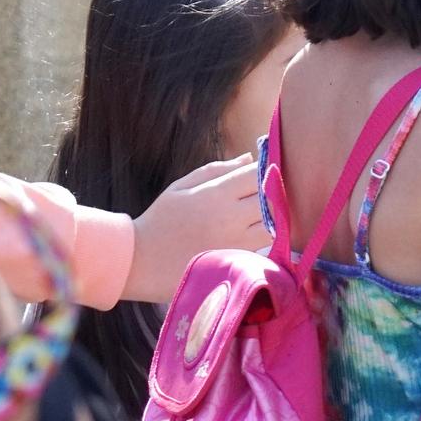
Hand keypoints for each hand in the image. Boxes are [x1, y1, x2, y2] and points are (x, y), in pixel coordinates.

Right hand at [125, 154, 265, 301]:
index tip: (269, 168)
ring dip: (278, 216)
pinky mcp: (239, 261)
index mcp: (216, 193)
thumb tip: (248, 158)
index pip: (258, 174)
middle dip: (278, 191)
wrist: (142, 262)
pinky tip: (261, 233)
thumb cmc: (161, 220)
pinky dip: (270, 238)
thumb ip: (217, 170)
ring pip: (276, 224)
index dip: (269, 168)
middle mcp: (231, 217)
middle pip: (273, 198)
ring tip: (268, 212)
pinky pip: (266, 246)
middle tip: (276, 190)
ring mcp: (238, 241)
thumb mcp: (181, 187)